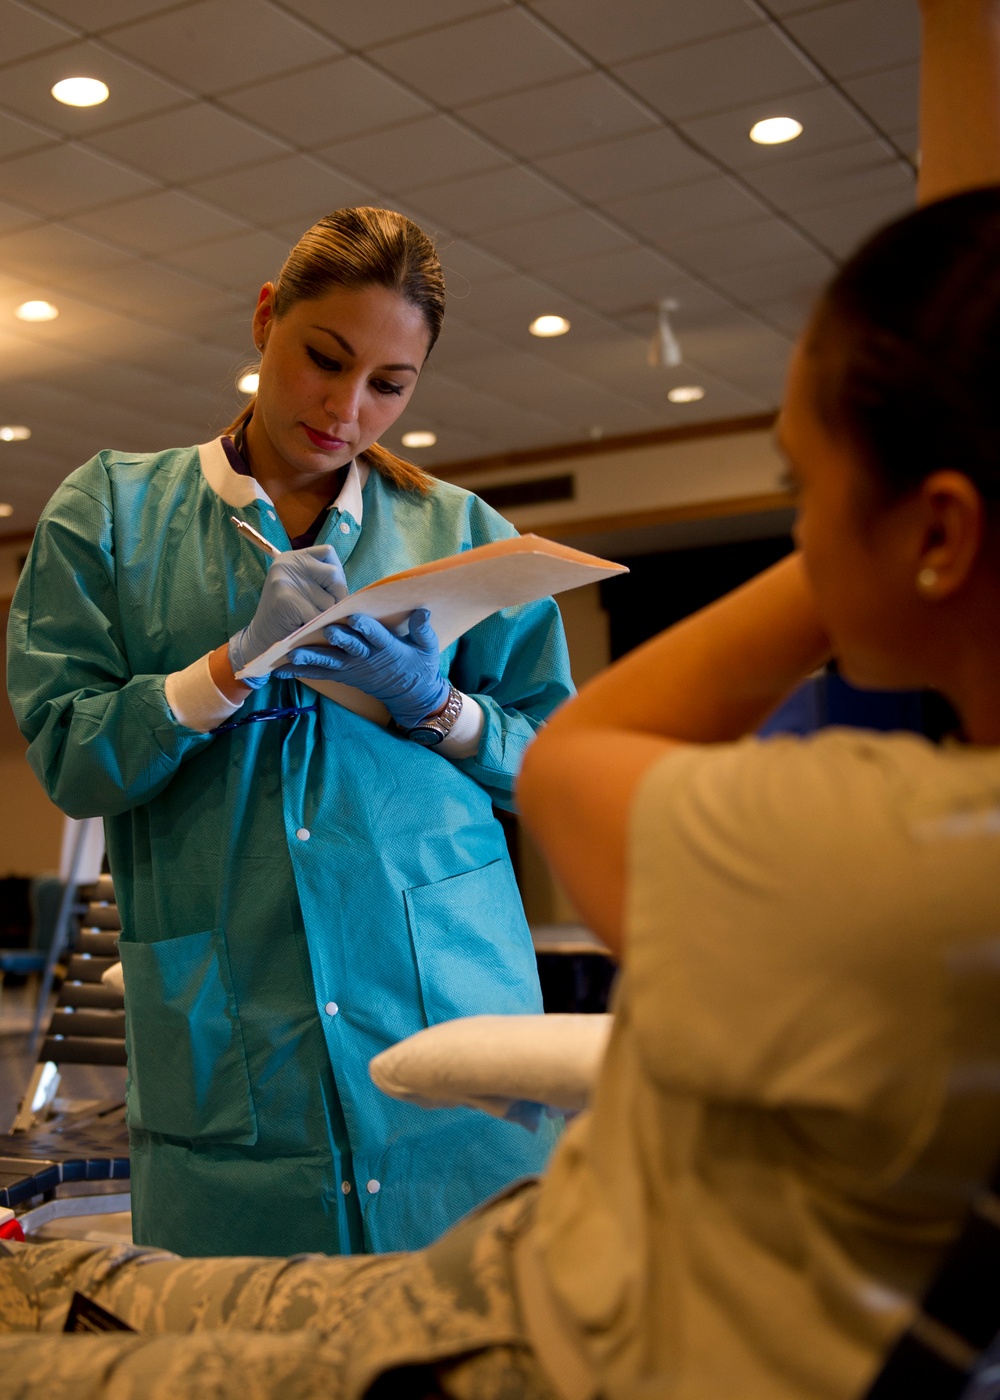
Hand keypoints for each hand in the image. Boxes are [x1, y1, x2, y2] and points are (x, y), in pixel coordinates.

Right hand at [228, 545, 347, 688]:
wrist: (261, 639)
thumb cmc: (290, 617)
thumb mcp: (304, 589)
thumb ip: (322, 580)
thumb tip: (355, 588)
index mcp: (293, 557)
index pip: (328, 552)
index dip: (337, 573)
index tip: (332, 591)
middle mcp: (287, 563)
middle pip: (334, 574)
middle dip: (338, 597)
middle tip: (326, 612)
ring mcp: (284, 580)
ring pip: (329, 599)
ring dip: (326, 616)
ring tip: (309, 621)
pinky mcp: (286, 599)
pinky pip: (319, 615)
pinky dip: (318, 627)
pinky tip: (305, 629)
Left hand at [275, 608, 448, 727]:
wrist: (411, 696)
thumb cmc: (420, 667)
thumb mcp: (428, 649)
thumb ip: (423, 631)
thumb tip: (422, 611)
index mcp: (388, 649)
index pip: (377, 637)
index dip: (366, 628)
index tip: (355, 618)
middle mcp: (367, 659)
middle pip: (350, 648)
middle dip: (337, 640)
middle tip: (323, 631)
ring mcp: (353, 668)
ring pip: (329, 662)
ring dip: (310, 658)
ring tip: (291, 655)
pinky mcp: (344, 675)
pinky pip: (321, 674)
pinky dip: (301, 672)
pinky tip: (281, 670)